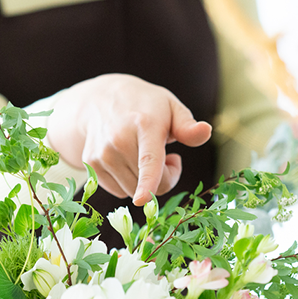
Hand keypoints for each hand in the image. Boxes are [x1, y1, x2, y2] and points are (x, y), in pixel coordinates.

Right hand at [47, 74, 212, 205]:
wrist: (99, 99)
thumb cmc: (145, 106)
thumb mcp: (170, 107)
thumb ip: (188, 126)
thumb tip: (206, 131)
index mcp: (144, 125)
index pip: (148, 159)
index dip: (148, 182)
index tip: (143, 199)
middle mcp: (118, 141)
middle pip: (149, 185)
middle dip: (165, 178)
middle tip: (167, 156)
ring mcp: (102, 154)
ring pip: (133, 191)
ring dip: (145, 182)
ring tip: (144, 156)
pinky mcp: (91, 165)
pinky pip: (119, 191)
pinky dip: (128, 182)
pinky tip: (128, 161)